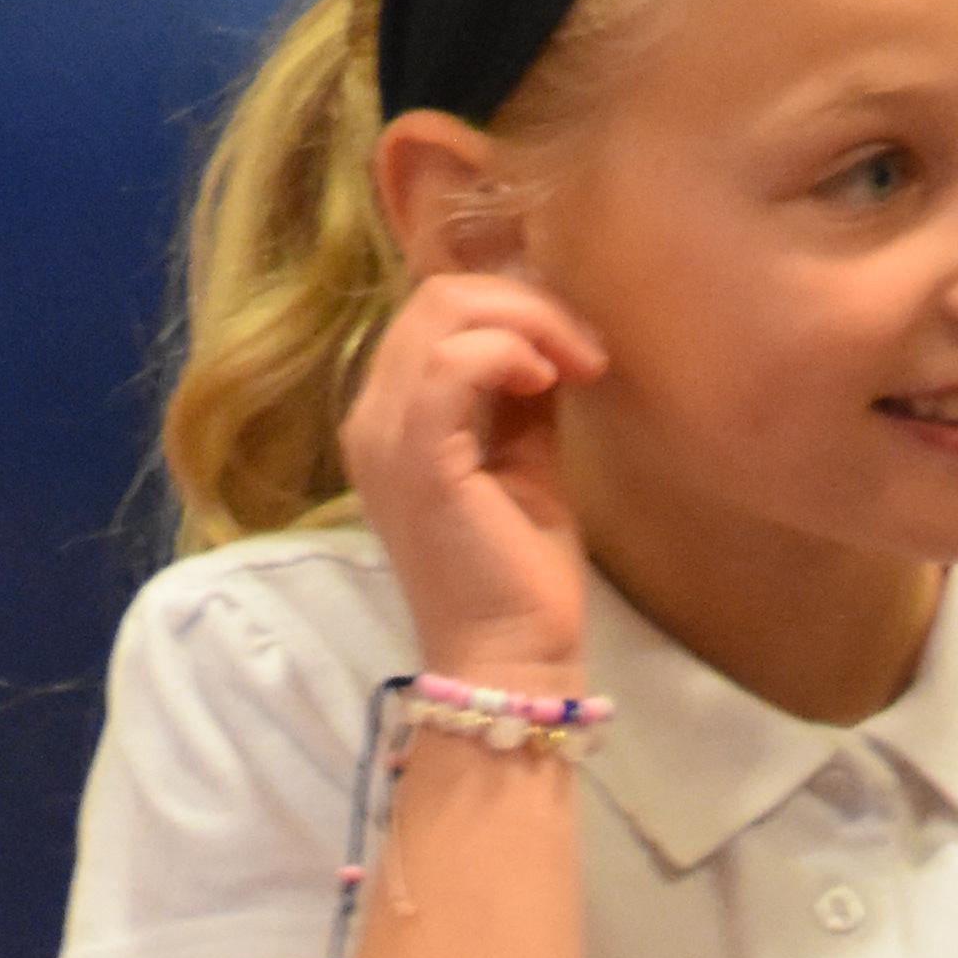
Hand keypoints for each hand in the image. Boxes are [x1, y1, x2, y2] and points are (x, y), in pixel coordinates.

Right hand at [339, 261, 607, 684]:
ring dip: (527, 322)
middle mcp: (371, 419)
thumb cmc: (521, 574)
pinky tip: (548, 382)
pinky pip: (451, 363)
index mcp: (392, 418)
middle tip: (585, 351)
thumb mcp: (526, 459)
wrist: (510, 659)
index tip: (577, 348)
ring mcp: (384, 437)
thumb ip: (523, 394)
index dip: (513, 307)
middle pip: (437, 298)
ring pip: (443, 313)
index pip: (436, 314)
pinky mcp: (415, 459)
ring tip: (576, 365)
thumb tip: (548, 335)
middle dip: (527, 304)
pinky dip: (509, 352)